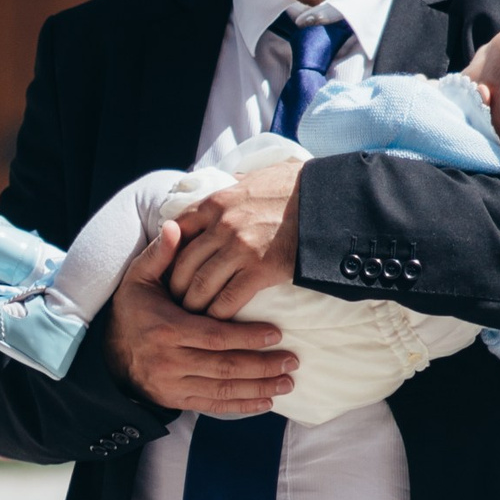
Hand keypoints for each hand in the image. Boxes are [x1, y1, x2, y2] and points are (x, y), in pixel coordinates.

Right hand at [104, 224, 294, 418]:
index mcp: (166, 329)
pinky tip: (265, 402)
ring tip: (287, 382)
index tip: (276, 333)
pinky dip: (240, 406)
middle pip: (224, 366)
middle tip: (292, 360)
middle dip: (262, 365)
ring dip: (259, 388)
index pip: (215, 336)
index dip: (247, 337)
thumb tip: (175, 226)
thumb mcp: (139, 278)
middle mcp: (170, 361)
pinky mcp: (176, 399)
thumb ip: (160, 254)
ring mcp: (173, 384)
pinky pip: (213, 406)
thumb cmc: (132, 310)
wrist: (108, 353)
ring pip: (223, 389)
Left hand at [166, 151, 304, 314]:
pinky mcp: (260, 268)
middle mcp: (222, 224)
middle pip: (183, 262)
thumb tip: (229, 181)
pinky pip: (227, 299)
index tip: (169, 268)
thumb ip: (236, 184)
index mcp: (217, 201)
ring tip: (191, 317)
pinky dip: (217, 314)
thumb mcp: (258, 176)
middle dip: (175, 286)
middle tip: (174, 301)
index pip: (178, 230)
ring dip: (193, 304)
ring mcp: (240, 247)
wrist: (330, 200)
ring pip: (200, 284)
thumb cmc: (297, 187)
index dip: (170, 253)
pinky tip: (216, 324)